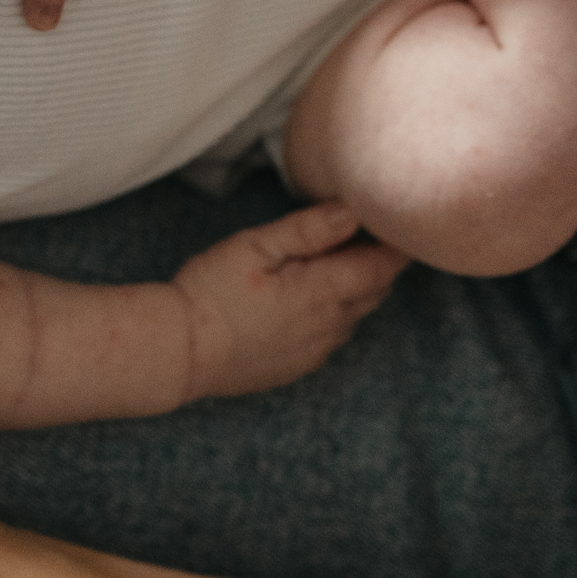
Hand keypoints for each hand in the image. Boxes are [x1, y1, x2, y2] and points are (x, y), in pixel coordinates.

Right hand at [170, 201, 408, 402]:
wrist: (180, 352)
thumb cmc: (211, 292)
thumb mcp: (254, 246)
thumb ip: (307, 230)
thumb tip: (352, 211)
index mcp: (323, 293)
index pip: (381, 267)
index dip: (395, 244)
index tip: (396, 221)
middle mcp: (330, 326)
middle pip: (376, 290)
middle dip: (379, 262)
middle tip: (371, 231)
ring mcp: (317, 350)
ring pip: (358, 314)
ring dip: (358, 287)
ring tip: (340, 259)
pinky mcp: (300, 366)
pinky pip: (335, 335)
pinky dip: (338, 312)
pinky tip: (312, 297)